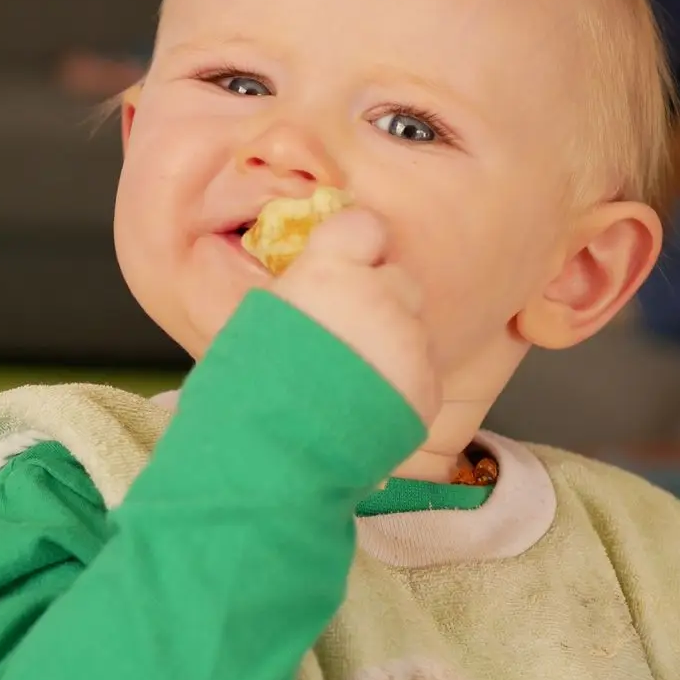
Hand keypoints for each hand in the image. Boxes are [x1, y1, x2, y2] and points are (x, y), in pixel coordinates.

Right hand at [271, 207, 440, 425]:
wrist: (277, 454)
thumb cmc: (252, 384)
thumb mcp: (261, 317)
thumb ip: (304, 290)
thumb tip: (318, 281)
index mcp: (332, 272)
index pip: (366, 225)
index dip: (357, 245)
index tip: (347, 267)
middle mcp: (381, 297)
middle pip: (398, 279)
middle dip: (380, 300)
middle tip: (348, 336)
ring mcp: (410, 343)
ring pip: (413, 329)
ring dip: (392, 344)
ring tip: (354, 381)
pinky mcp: (428, 388)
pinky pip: (423, 372)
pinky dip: (402, 385)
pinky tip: (369, 407)